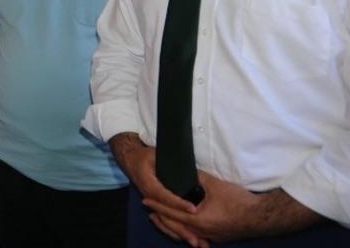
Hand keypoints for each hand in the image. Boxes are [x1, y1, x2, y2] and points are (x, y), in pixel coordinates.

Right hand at [111, 134, 206, 245]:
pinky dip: (176, 230)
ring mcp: (152, 202)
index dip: (179, 204)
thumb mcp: (154, 154)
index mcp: (150, 184)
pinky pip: (165, 220)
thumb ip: (166, 162)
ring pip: (165, 221)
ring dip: (180, 233)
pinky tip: (187, 237)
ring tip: (195, 242)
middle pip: (166, 216)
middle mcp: (150, 197)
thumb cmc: (144, 156)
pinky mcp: (155, 205)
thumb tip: (183, 166)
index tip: (194, 210)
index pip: (165, 196)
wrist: (130, 159)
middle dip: (181, 228)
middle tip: (196, 239)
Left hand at [144, 171, 265, 244]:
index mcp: (198, 220)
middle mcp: (202, 232)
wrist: (261, 217)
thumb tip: (183, 169)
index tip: (145, 201)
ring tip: (162, 219)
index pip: (171, 212)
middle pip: (175, 227)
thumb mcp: (214, 185)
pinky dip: (186, 231)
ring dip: (172, 226)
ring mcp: (210, 237)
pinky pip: (196, 236)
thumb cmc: (238, 200)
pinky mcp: (218, 238)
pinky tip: (185, 226)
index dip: (157, 205)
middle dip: (161, 219)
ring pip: (185, 234)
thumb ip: (196, 177)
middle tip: (149, 211)